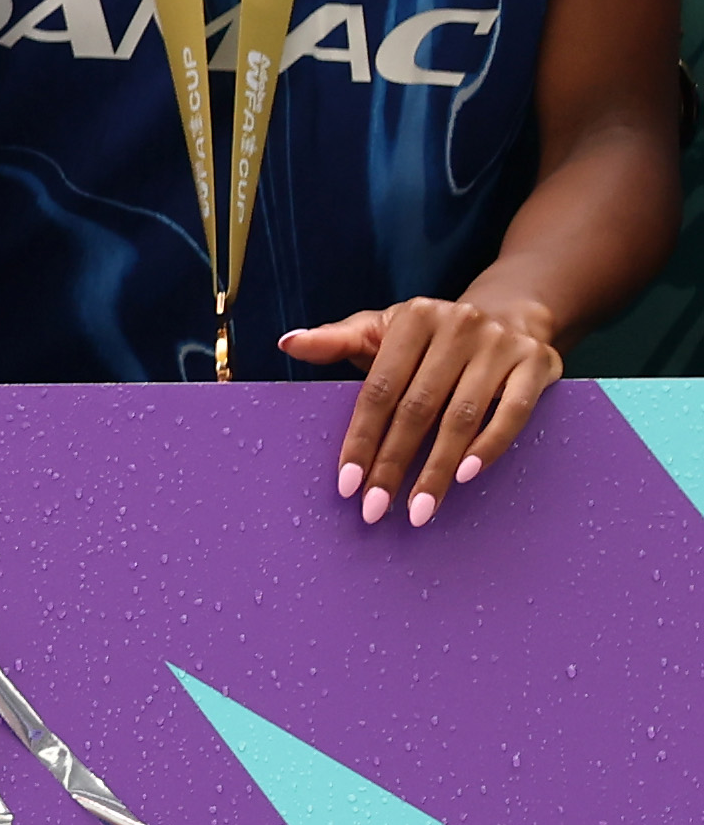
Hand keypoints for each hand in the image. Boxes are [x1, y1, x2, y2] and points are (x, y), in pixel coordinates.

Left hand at [283, 291, 563, 524]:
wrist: (511, 314)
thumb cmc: (430, 337)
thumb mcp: (382, 330)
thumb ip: (336, 340)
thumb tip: (287, 343)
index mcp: (413, 318)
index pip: (379, 390)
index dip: (361, 439)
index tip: (347, 485)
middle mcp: (458, 326)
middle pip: (417, 409)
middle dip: (393, 464)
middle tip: (374, 509)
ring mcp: (501, 344)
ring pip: (462, 417)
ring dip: (437, 469)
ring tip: (419, 510)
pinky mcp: (538, 364)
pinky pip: (511, 413)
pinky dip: (489, 446)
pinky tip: (466, 477)